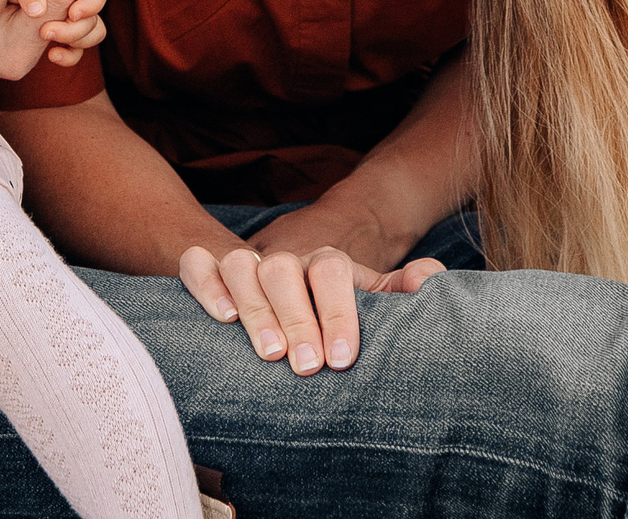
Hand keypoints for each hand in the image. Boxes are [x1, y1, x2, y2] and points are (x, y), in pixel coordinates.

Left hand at [41, 0, 108, 67]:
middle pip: (94, 18)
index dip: (91, 4)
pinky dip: (69, 56)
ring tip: (46, 41)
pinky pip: (78, 51)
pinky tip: (51, 55)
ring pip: (93, 34)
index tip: (71, 15)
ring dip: (75, 42)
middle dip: (74, 30)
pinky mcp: (64, 36)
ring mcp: (72, 18)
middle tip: (45, 32)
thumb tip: (38, 10)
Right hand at [177, 230, 442, 375]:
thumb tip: (430, 279)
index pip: (331, 272)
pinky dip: (205, 284)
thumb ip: (400, 290)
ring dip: (254, 307)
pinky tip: (221, 317)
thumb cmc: (331, 306)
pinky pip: (197, 264)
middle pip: (284, 270)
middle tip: (307, 367)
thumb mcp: (369, 296)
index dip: (337, 313)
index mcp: (324, 263)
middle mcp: (283, 260)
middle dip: (296, 318)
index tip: (341, 360)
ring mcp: (245, 262)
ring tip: (268, 353)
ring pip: (241, 265)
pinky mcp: (208, 269)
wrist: (282, 278)